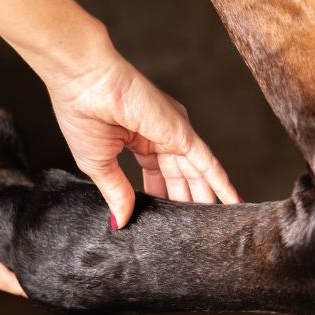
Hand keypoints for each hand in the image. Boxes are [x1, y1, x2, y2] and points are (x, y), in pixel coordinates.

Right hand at [47, 47, 238, 227]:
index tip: (160, 221)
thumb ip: (115, 192)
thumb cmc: (82, 115)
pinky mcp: (182, 133)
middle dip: (185, 201)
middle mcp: (158, 135)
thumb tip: (120, 221)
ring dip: (205, 198)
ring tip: (215, 225)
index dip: (158, 197)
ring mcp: (173, 133)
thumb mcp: (99, 164)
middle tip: (195, 230)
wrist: (85, 84)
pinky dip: (221, 182)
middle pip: (178, 176)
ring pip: (195, 173)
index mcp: (135, 139)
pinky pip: (207, 162)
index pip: (154, 175)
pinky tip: (232, 201)